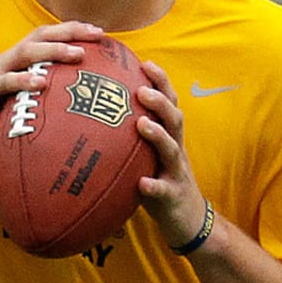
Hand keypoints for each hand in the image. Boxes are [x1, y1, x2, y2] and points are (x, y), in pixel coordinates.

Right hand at [0, 21, 105, 155]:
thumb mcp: (13, 110)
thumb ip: (35, 107)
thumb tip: (71, 122)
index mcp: (14, 63)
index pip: (45, 38)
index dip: (71, 32)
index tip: (99, 34)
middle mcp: (6, 61)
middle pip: (40, 35)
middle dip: (70, 31)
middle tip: (98, 34)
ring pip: (26, 53)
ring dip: (54, 51)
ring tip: (78, 54)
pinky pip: (5, 82)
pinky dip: (24, 80)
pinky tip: (43, 83)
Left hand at [132, 61, 208, 248]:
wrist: (188, 220)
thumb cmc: (160, 180)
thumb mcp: (148, 154)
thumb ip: (131, 134)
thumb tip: (94, 111)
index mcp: (169, 136)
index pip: (168, 102)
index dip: (160, 81)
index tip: (145, 62)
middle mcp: (175, 149)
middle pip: (174, 119)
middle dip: (160, 102)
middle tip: (141, 90)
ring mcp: (176, 172)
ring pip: (172, 150)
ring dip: (158, 136)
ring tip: (142, 125)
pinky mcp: (173, 196)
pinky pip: (163, 190)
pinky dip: (154, 186)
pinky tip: (142, 184)